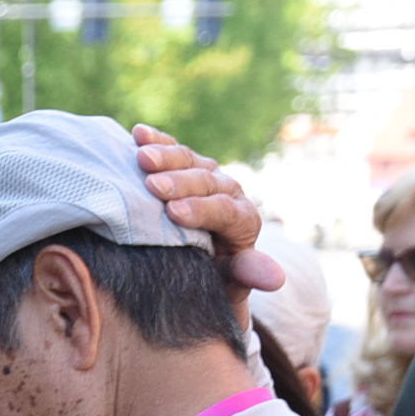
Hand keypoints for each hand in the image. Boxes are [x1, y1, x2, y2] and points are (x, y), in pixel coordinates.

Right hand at [132, 125, 285, 318]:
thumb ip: (248, 273)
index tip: (174, 212)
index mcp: (243, 219)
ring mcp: (206, 175)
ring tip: (142, 157)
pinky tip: (138, 134)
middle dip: (179, 183)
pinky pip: (172, 149)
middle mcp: (228, 191)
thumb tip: (276, 279)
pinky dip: (155, 140)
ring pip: (189, 160)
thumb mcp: (231, 281)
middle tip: (153, 187)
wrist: (198, 266)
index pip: (225, 210)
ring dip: (165, 156)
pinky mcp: (185, 166)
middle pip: (206, 181)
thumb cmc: (213, 279)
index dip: (201, 209)